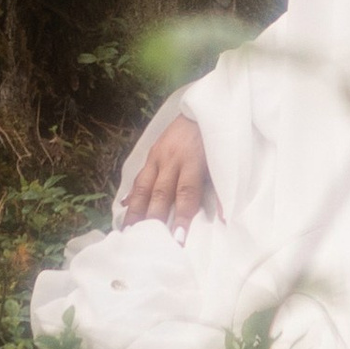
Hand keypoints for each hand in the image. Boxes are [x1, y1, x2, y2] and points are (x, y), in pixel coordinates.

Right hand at [119, 111, 215, 237]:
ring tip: (128, 231)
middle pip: (160, 193)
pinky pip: (140, 176)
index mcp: (192, 161)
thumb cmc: (217, 137)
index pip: (186, 195)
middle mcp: (171, 159)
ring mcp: (158, 155)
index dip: (181, 219)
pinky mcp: (151, 152)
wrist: (203, 106)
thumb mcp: (224, 160)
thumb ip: (222, 189)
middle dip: (153, 219)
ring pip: (143, 186)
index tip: (177, 240)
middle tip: (147, 242)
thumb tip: (224, 219)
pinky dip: (132, 193)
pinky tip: (125, 206)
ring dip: (135, 210)